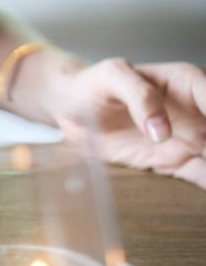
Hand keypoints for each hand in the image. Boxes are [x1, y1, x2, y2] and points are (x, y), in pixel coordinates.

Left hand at [55, 59, 205, 186]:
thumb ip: (138, 95)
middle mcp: (198, 111)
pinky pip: (203, 176)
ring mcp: (192, 138)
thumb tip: (162, 131)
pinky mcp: (177, 161)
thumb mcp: (112, 76)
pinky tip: (205, 189)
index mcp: (188, 83)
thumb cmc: (93, 83)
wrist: (72, 107)